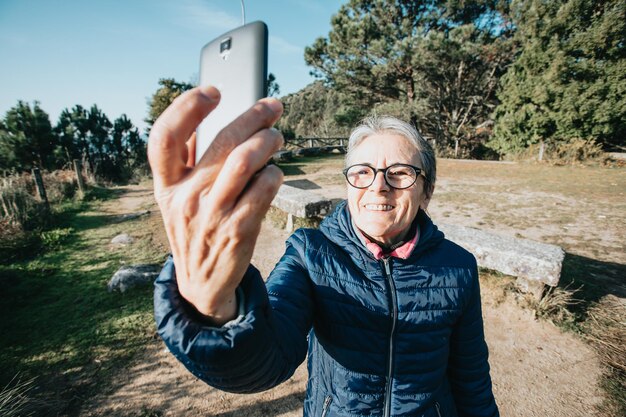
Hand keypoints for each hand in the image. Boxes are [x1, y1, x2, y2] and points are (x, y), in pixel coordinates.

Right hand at [148, 86, 283, 324]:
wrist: (202, 285)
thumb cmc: (195, 230)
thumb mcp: (178, 200)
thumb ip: (187, 163)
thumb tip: (207, 119)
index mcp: (166, 186)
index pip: (165, 138)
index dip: (186, 108)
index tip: (213, 91)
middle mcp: (185, 198)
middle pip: (220, 142)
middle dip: (252, 116)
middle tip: (272, 107)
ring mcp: (212, 216)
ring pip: (244, 161)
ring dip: (267, 141)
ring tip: (278, 137)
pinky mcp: (238, 231)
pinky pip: (262, 190)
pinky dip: (273, 174)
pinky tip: (275, 173)